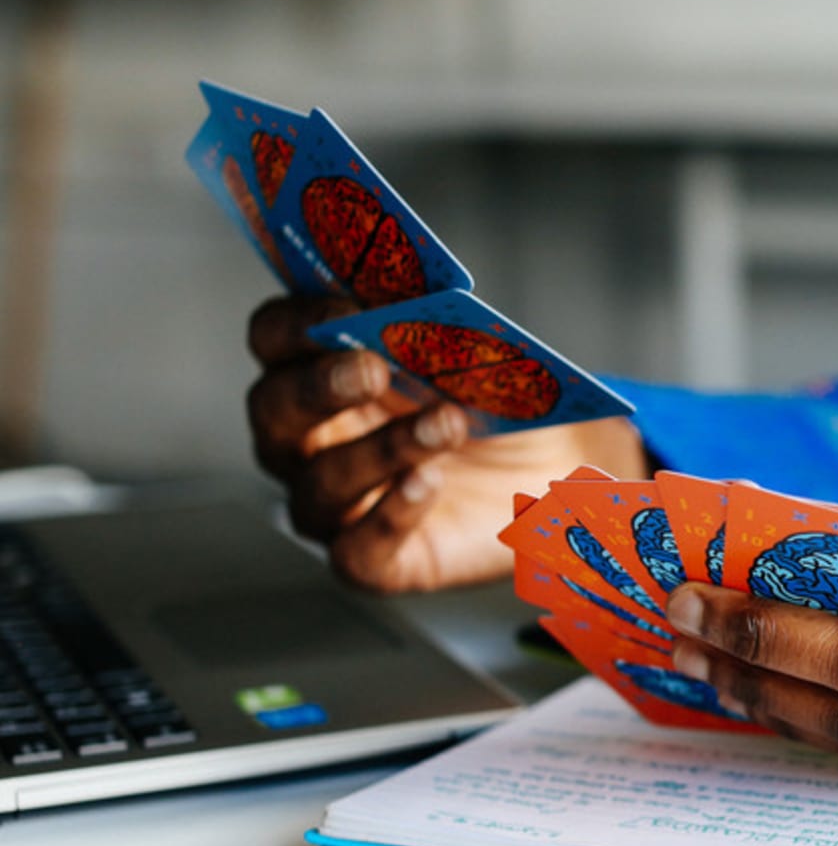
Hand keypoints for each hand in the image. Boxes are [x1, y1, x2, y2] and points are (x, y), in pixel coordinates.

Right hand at [246, 295, 646, 592]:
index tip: (348, 307)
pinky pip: (355, 553)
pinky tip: (428, 484)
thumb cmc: (497, 400)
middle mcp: (307, 440)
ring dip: (380, 450)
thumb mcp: (473, 351)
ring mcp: (336, 504)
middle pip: (274, 411)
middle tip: (372, 370)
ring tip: (446, 424)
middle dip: (319, 388)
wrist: (558, 467)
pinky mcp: (372, 561)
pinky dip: (388, 518)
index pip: (272, 338)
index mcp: (318, 370)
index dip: (297, 321)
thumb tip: (409, 285)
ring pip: (320, 485)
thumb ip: (433, 321)